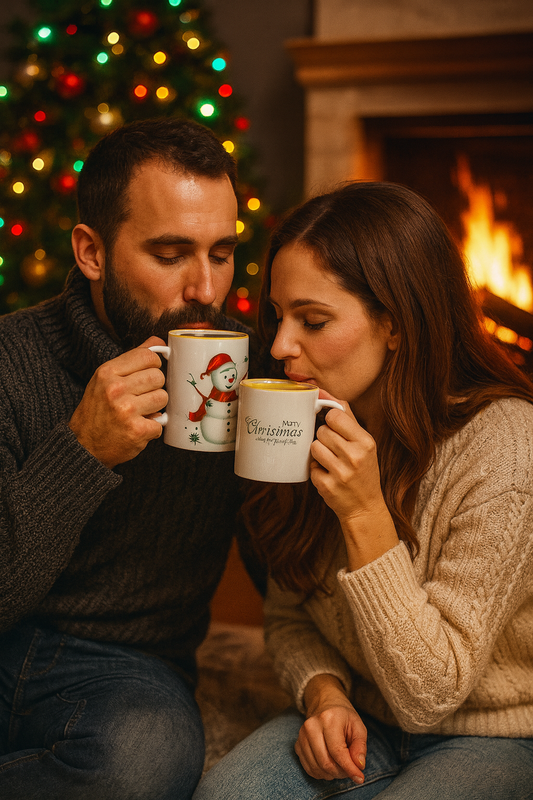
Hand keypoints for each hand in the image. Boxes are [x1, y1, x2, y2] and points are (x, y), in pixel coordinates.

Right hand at [68, 336, 167, 468]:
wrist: (83, 446)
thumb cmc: (97, 410)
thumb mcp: (106, 379)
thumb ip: (132, 359)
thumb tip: (158, 341)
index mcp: (107, 372)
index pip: (148, 356)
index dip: (153, 365)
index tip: (147, 373)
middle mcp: (115, 389)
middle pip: (158, 377)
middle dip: (154, 388)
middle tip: (140, 398)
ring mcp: (126, 410)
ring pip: (163, 397)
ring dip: (155, 408)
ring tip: (139, 413)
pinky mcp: (137, 430)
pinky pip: (161, 422)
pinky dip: (152, 428)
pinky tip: (138, 428)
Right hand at [296, 675, 366, 782]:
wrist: (325, 705)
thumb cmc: (343, 717)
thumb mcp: (358, 726)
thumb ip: (360, 746)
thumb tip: (359, 766)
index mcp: (328, 718)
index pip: (338, 752)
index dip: (349, 768)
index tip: (360, 778)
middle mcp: (311, 726)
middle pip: (325, 762)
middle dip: (341, 773)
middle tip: (350, 770)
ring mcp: (302, 735)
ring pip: (316, 768)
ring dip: (331, 774)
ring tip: (341, 767)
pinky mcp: (297, 744)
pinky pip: (308, 768)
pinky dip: (321, 773)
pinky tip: (330, 767)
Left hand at [310, 399, 385, 524]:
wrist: (365, 507)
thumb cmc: (363, 471)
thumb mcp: (364, 443)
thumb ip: (346, 417)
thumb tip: (324, 392)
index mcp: (366, 442)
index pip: (335, 415)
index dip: (329, 419)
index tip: (332, 426)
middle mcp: (355, 457)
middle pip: (322, 431)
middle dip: (324, 438)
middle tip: (334, 450)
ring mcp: (341, 473)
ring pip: (314, 447)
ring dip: (318, 453)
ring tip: (331, 462)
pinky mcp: (327, 486)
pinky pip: (310, 467)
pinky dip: (316, 470)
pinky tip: (329, 476)